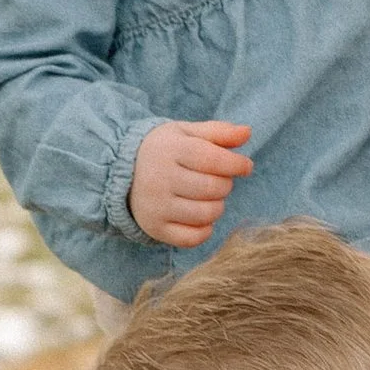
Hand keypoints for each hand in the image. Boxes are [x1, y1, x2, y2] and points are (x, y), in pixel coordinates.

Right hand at [128, 117, 252, 247]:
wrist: (122, 172)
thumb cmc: (165, 150)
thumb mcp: (187, 134)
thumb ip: (219, 132)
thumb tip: (247, 132)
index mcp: (169, 150)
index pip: (212, 159)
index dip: (236, 164)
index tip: (245, 166)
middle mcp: (159, 178)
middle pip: (213, 188)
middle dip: (225, 185)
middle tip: (219, 180)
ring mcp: (156, 206)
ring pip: (206, 214)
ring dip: (217, 206)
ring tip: (209, 197)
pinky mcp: (155, 228)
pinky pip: (192, 238)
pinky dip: (205, 230)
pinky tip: (201, 216)